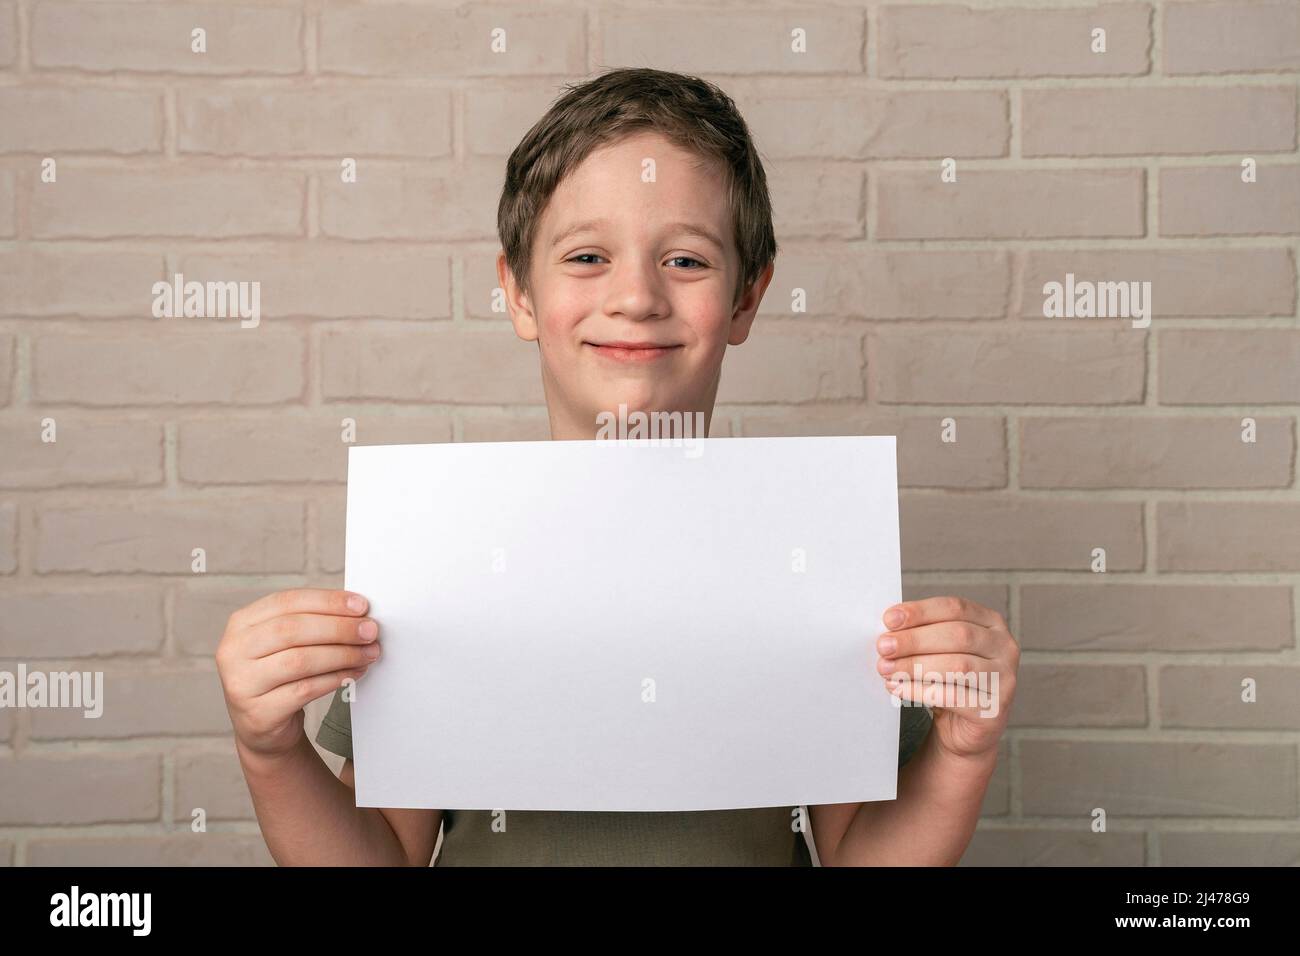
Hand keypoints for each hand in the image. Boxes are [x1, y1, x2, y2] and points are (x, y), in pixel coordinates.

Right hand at [216, 588, 380, 758]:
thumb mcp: (284, 643)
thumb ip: (312, 622)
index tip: (361, 605)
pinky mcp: (258, 711)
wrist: (262, 726)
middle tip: (370, 630)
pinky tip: (354, 673)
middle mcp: (234, 650)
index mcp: (242, 623)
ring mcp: (241, 682)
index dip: (328, 601)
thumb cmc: (279, 675)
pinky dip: (336, 679)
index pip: (287, 602)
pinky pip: (305, 690)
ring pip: (300, 660)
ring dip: (343, 654)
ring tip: (368, 653)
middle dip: (339, 627)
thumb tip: (358, 612)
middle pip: (293, 630)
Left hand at [875, 596, 1018, 759]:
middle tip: (883, 646)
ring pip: (958, 666)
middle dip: (915, 640)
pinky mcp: (995, 710)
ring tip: (886, 669)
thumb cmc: (948, 680)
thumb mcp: (937, 650)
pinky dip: (921, 691)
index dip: (921, 612)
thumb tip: (888, 631)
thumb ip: (921, 634)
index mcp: (991, 623)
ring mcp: (1004, 679)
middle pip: (958, 635)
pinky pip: (954, 697)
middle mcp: (1004, 647)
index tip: (889, 619)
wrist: (962, 729)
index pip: (955, 608)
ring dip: (915, 666)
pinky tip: (898, 689)